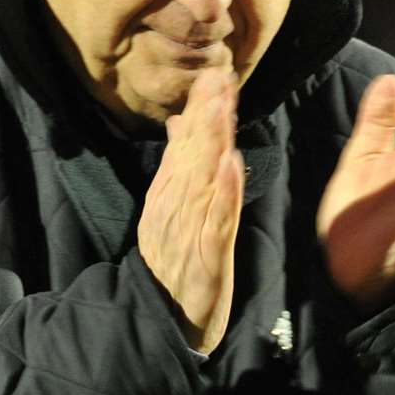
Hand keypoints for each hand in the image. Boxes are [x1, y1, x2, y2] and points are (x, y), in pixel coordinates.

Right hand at [138, 68, 243, 354]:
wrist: (162, 319)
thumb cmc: (175, 263)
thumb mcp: (172, 207)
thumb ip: (177, 165)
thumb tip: (183, 120)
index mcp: (170, 194)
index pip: (188, 145)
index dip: (201, 110)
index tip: (215, 75)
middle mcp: (175, 206)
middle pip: (193, 154)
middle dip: (207, 115)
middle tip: (218, 78)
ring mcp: (188, 230)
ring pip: (202, 180)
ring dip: (212, 143)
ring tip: (222, 109)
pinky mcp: (205, 257)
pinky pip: (216, 222)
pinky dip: (223, 195)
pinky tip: (231, 168)